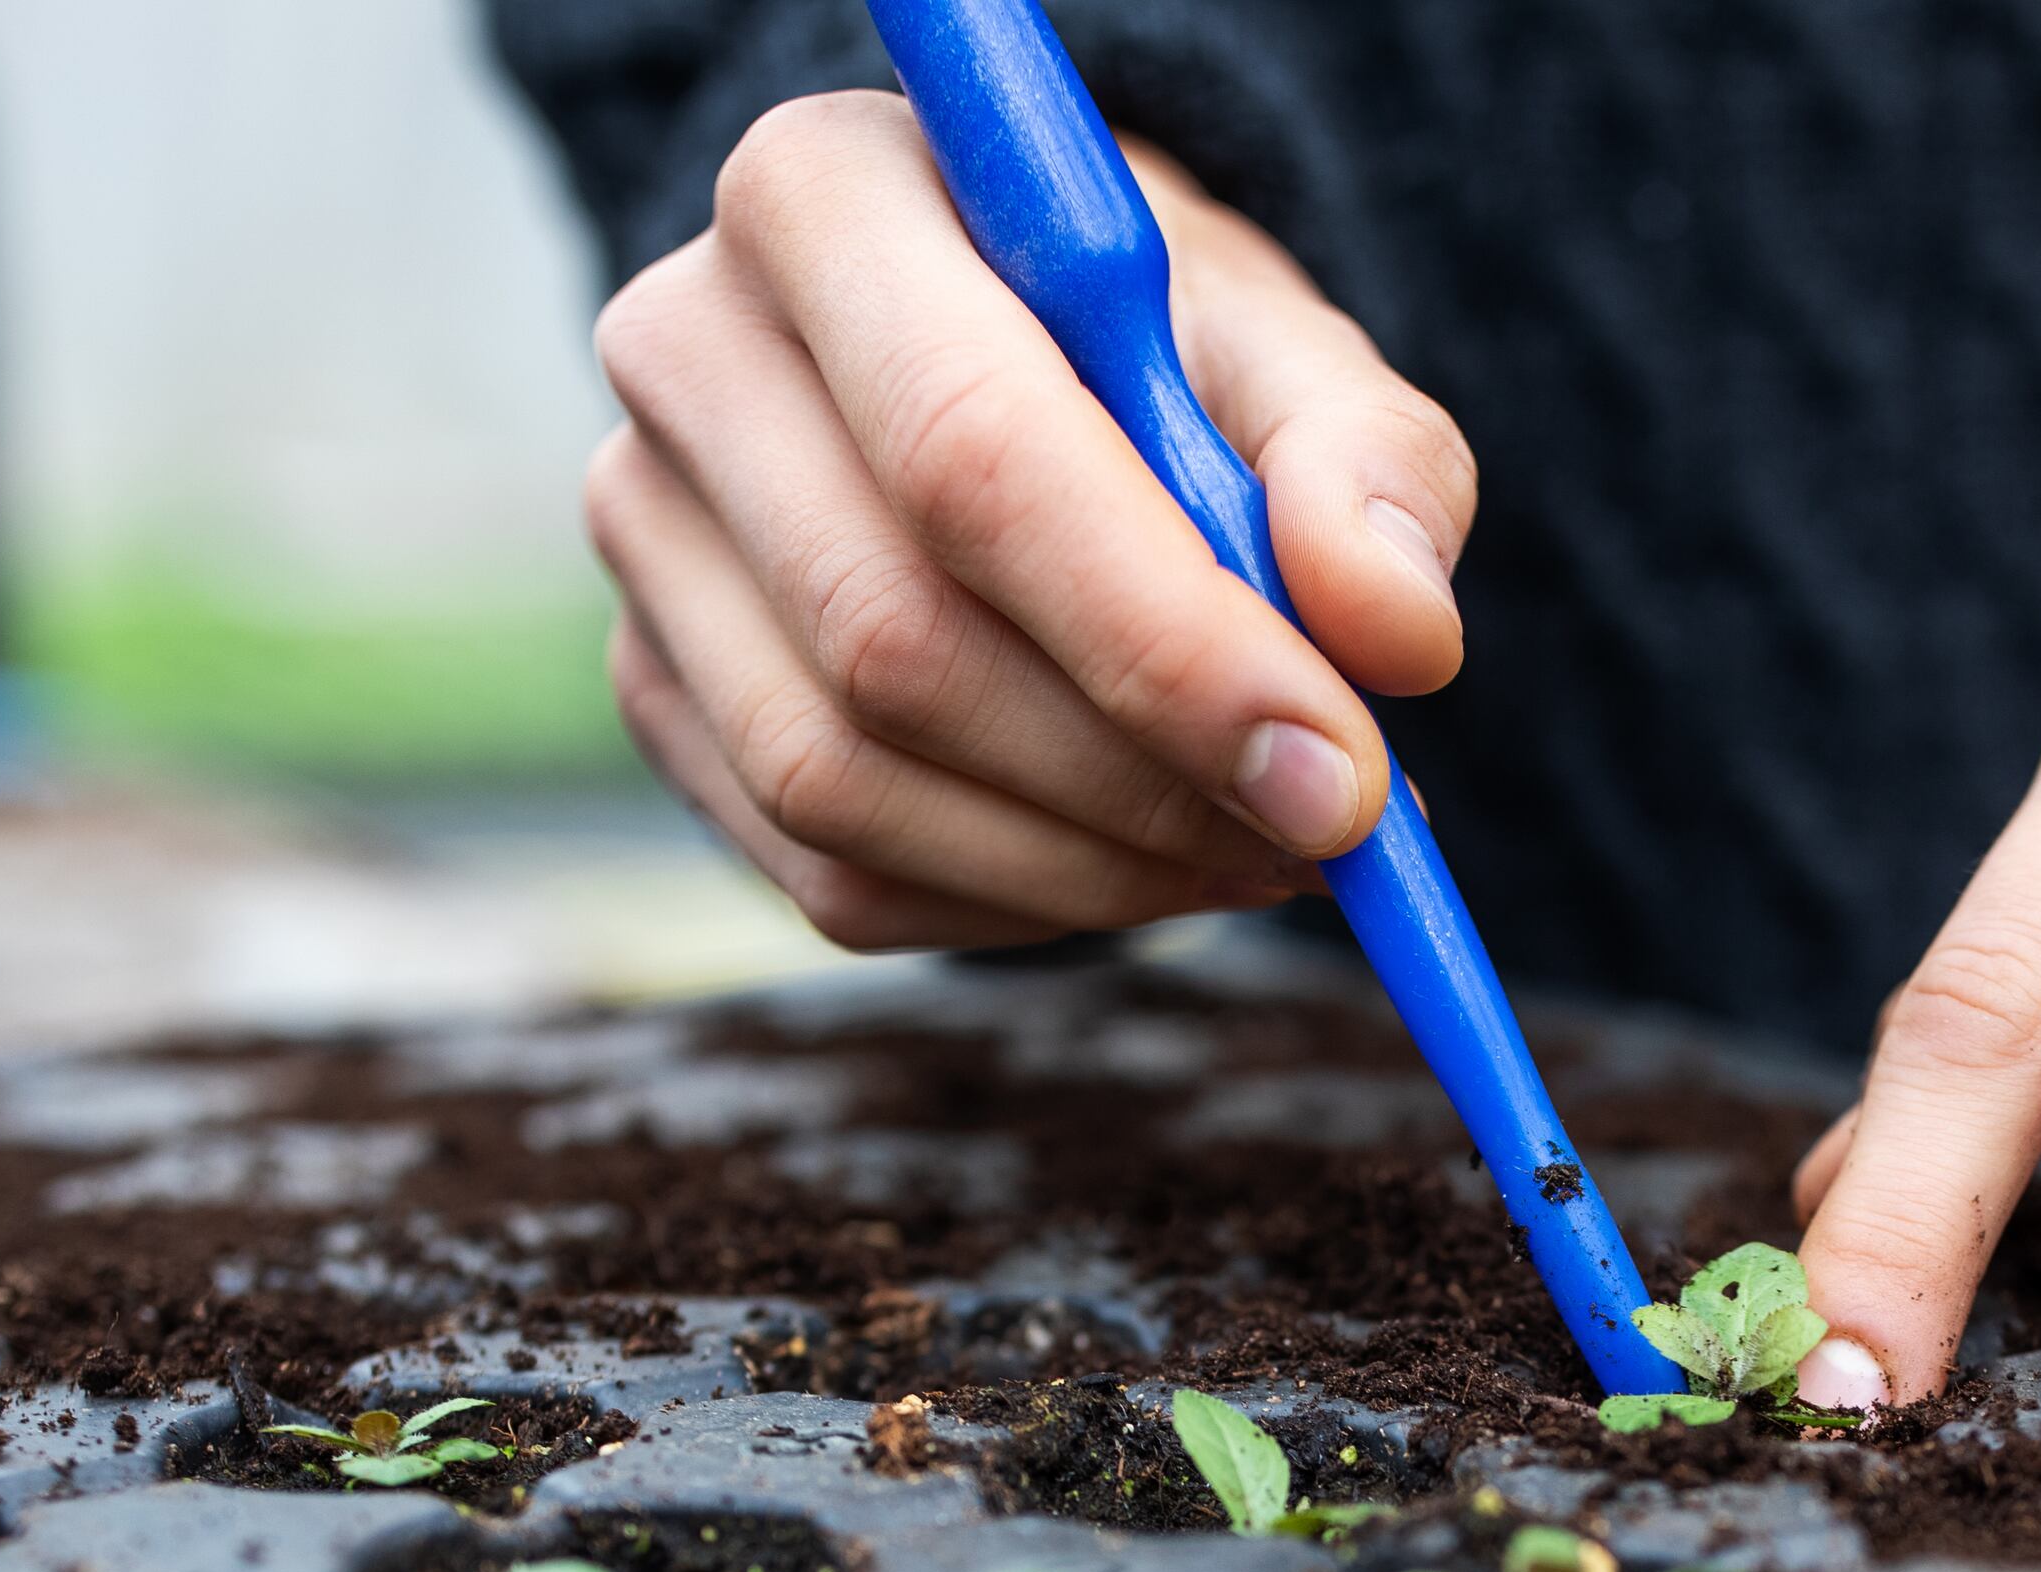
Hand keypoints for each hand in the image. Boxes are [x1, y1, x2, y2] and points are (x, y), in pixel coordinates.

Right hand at [585, 94, 1476, 950]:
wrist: (1016, 358)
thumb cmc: (1148, 342)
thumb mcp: (1286, 349)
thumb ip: (1367, 467)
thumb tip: (1396, 634)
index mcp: (825, 196)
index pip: (970, 454)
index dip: (1164, 642)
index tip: (1340, 774)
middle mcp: (686, 354)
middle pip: (896, 641)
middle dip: (1144, 780)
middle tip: (1328, 825)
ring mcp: (645, 537)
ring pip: (848, 783)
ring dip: (1094, 865)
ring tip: (1257, 843)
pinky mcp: (658, 692)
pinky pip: (832, 876)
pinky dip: (1021, 905)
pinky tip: (1141, 857)